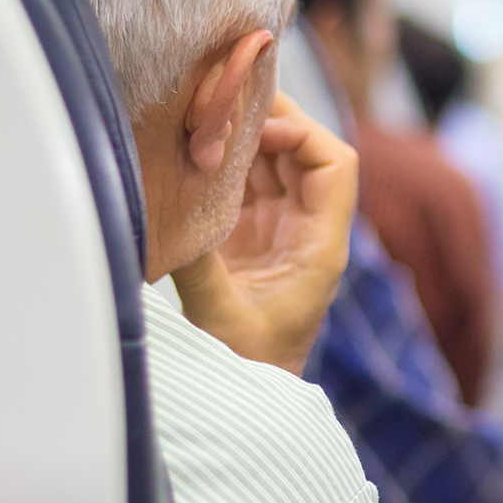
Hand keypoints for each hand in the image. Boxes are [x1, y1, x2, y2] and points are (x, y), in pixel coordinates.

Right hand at [169, 94, 356, 373]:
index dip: (303, 134)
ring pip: (271, 161)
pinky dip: (222, 161)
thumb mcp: (221, 319)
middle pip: (302, 151)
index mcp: (320, 247)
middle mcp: (305, 230)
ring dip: (241, 137)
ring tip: (202, 115)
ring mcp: (277, 230)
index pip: (336, 165)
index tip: (257, 131)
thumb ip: (198, 267)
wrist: (242, 403)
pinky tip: (191, 147)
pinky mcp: (247, 236)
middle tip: (221, 99)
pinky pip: (242, 182)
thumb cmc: (246, 371)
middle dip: (268, 120)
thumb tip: (166, 212)